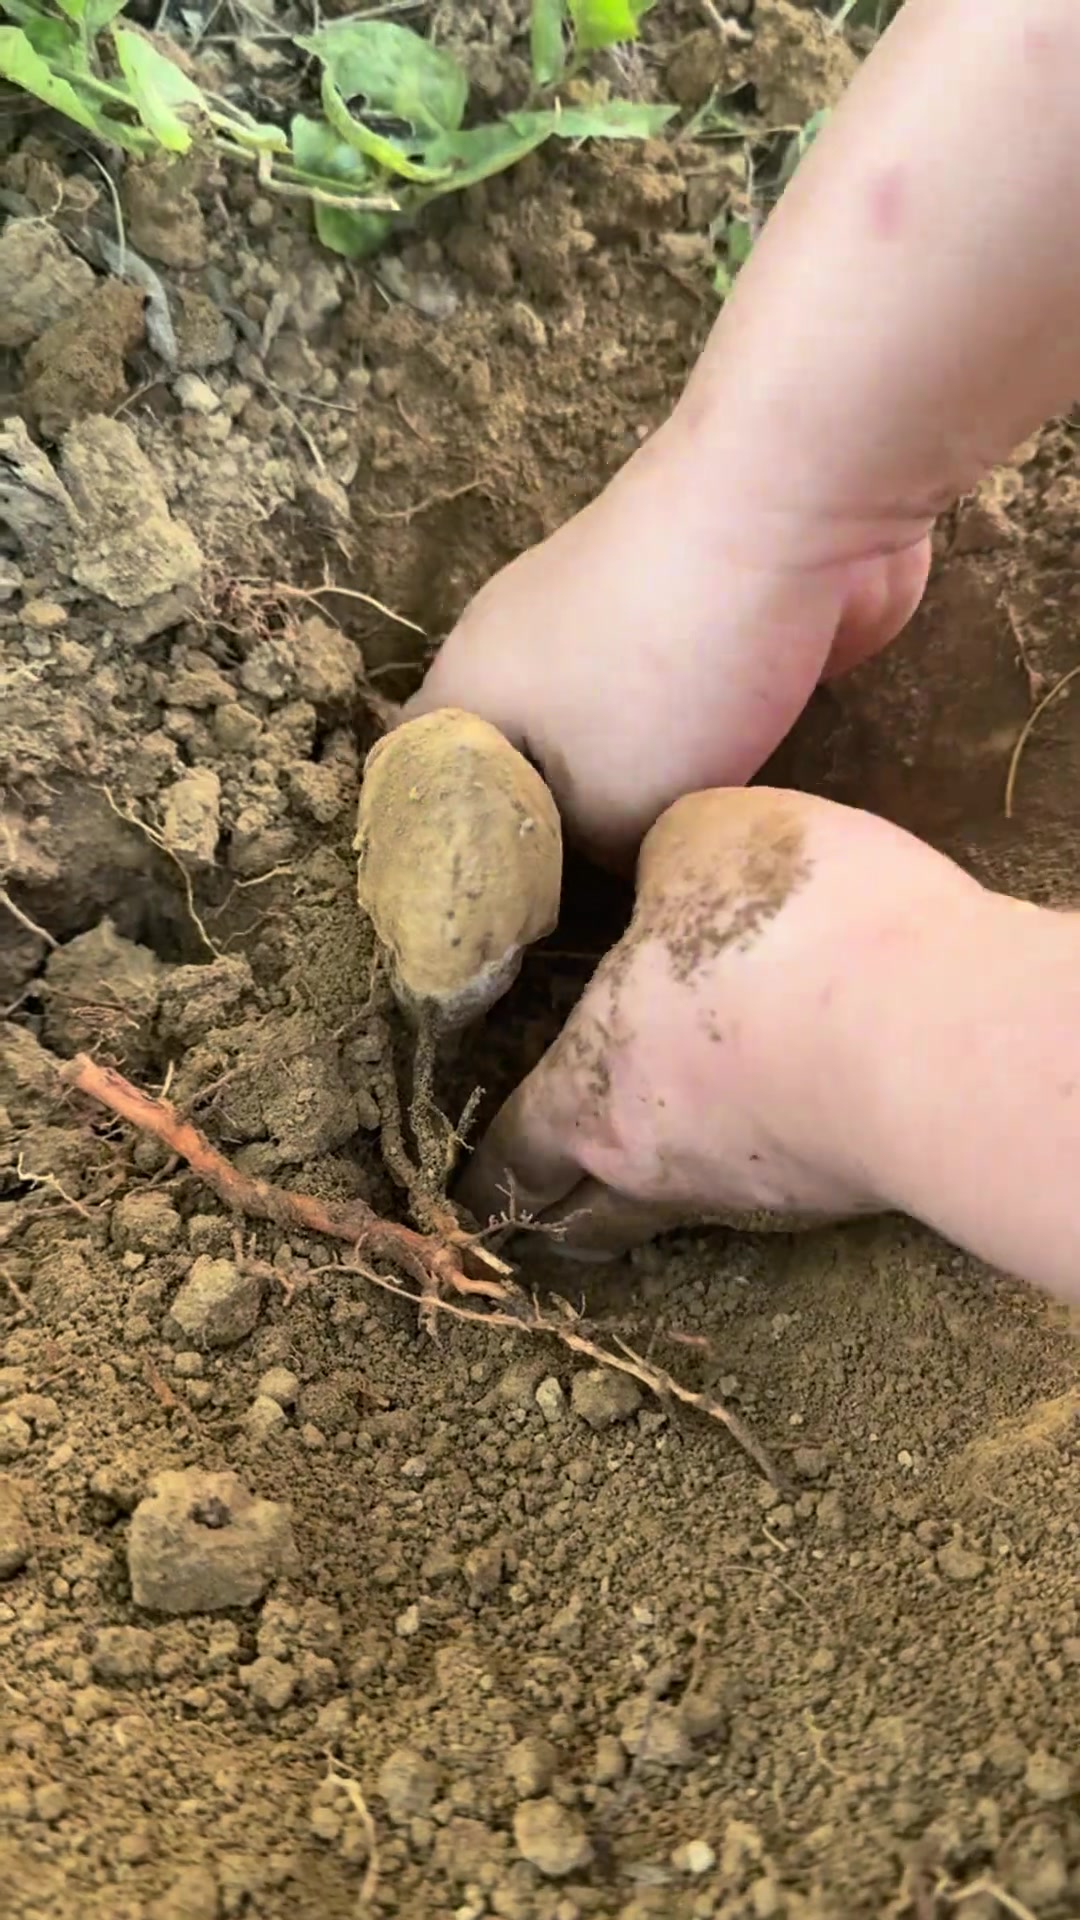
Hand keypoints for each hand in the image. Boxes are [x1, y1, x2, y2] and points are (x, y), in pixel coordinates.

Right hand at [404, 413, 929, 866]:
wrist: (789, 505)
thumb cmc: (668, 666)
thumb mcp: (615, 811)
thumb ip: (595, 860)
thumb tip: (609, 862)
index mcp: (466, 686)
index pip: (417, 787)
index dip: (440, 857)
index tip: (481, 923)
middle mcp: (519, 645)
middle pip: (514, 762)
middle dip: (547, 833)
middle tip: (581, 917)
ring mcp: (609, 617)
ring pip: (600, 734)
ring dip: (626, 792)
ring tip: (655, 872)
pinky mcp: (695, 610)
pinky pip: (675, 705)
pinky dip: (689, 751)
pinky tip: (722, 802)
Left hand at [457, 786, 984, 1258]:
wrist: (935, 1035)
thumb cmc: (785, 932)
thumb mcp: (697, 840)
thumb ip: (659, 863)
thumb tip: (663, 879)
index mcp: (591, 1093)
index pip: (514, 1154)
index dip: (489, 1166)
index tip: (470, 1185)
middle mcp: (660, 1168)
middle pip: (586, 1224)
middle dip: (561, 1219)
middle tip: (555, 1209)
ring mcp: (758, 1196)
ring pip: (688, 1211)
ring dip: (671, 1191)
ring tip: (679, 1154)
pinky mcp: (843, 1194)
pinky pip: (782, 1182)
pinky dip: (772, 1155)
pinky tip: (794, 1108)